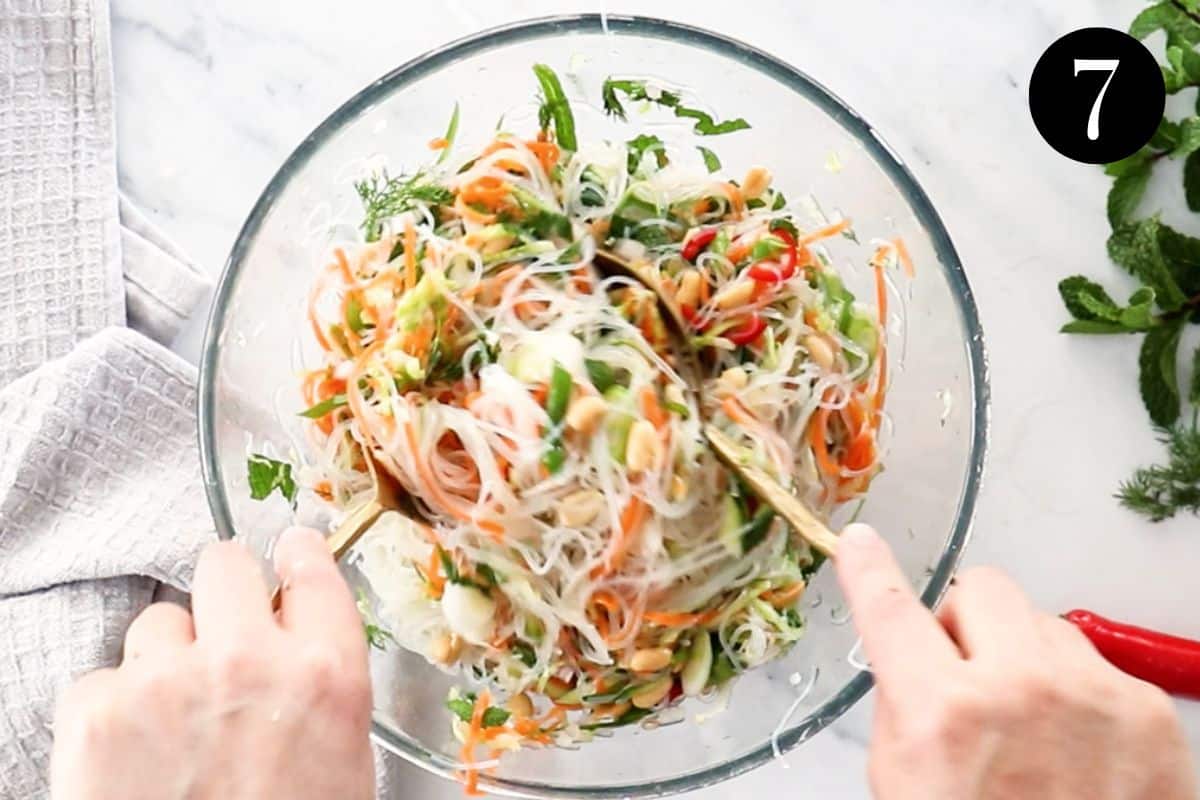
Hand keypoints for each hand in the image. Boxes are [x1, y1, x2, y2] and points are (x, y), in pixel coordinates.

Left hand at [50, 528, 373, 799]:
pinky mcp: (97, 713)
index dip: (295, 557)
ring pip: (157, 620)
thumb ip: (321, 685)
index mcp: (326, 676)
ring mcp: (167, 681)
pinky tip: (132, 756)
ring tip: (172, 721)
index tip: (286, 556)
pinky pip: (100, 676)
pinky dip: (111, 709)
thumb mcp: (340, 759)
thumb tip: (296, 639)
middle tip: (219, 635)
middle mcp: (249, 661)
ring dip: (164, 658)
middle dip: (223, 594)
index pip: (311, 569)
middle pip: (225, 563)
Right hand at [836, 523, 1196, 799]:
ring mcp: (1093, 694)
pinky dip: (1078, 694)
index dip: (868, 570)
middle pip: (981, 588)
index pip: (891, 610)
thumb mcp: (903, 786)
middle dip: (965, 622)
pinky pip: (1095, 665)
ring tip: (1032, 724)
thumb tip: (914, 657)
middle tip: (966, 669)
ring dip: (1025, 657)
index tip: (861, 544)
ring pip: (1043, 622)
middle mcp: (1021, 688)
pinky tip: (1077, 748)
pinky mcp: (1148, 712)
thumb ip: (905, 709)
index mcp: (945, 713)